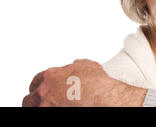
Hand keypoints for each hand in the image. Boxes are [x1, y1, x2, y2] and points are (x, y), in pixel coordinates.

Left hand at [22, 59, 146, 106]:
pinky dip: (49, 111)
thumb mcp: (88, 66)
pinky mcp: (49, 114)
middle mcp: (44, 92)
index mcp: (50, 76)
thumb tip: (77, 64)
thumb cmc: (96, 84)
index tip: (46, 88)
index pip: (37, 81)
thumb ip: (78, 65)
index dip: (42, 85)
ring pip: (34, 108)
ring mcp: (45, 107)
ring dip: (42, 106)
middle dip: (37, 99)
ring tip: (52, 106)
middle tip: (47, 101)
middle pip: (31, 98)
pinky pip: (45, 113)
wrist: (100, 97)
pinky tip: (62, 108)